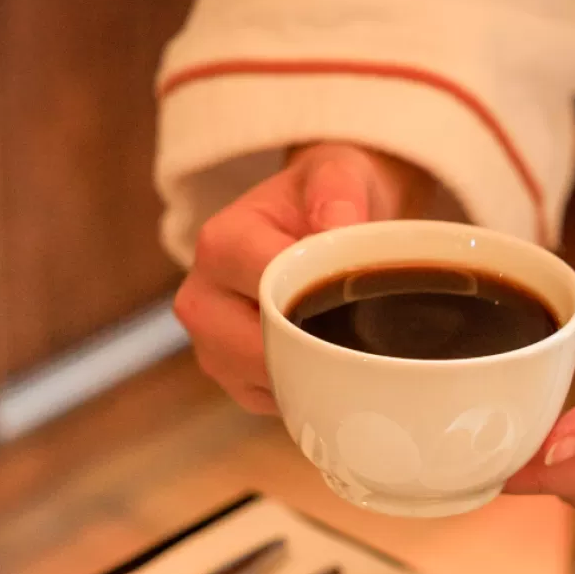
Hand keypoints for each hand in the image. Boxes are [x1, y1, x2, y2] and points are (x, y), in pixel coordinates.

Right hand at [173, 142, 434, 411]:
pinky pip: (278, 401)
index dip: (321, 300)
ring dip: (318, 371)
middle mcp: (202, 300)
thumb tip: (339, 226)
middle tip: (372, 335)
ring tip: (356, 345)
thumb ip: (338, 189)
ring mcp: (212, 347)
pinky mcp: (234, 380)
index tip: (363, 295)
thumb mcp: (338, 172)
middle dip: (319, 346)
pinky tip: (337, 364)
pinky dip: (312, 390)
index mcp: (220, 245)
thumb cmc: (327, 197)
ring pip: (268, 382)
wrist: (317, 221)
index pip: (268, 289)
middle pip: (258, 350)